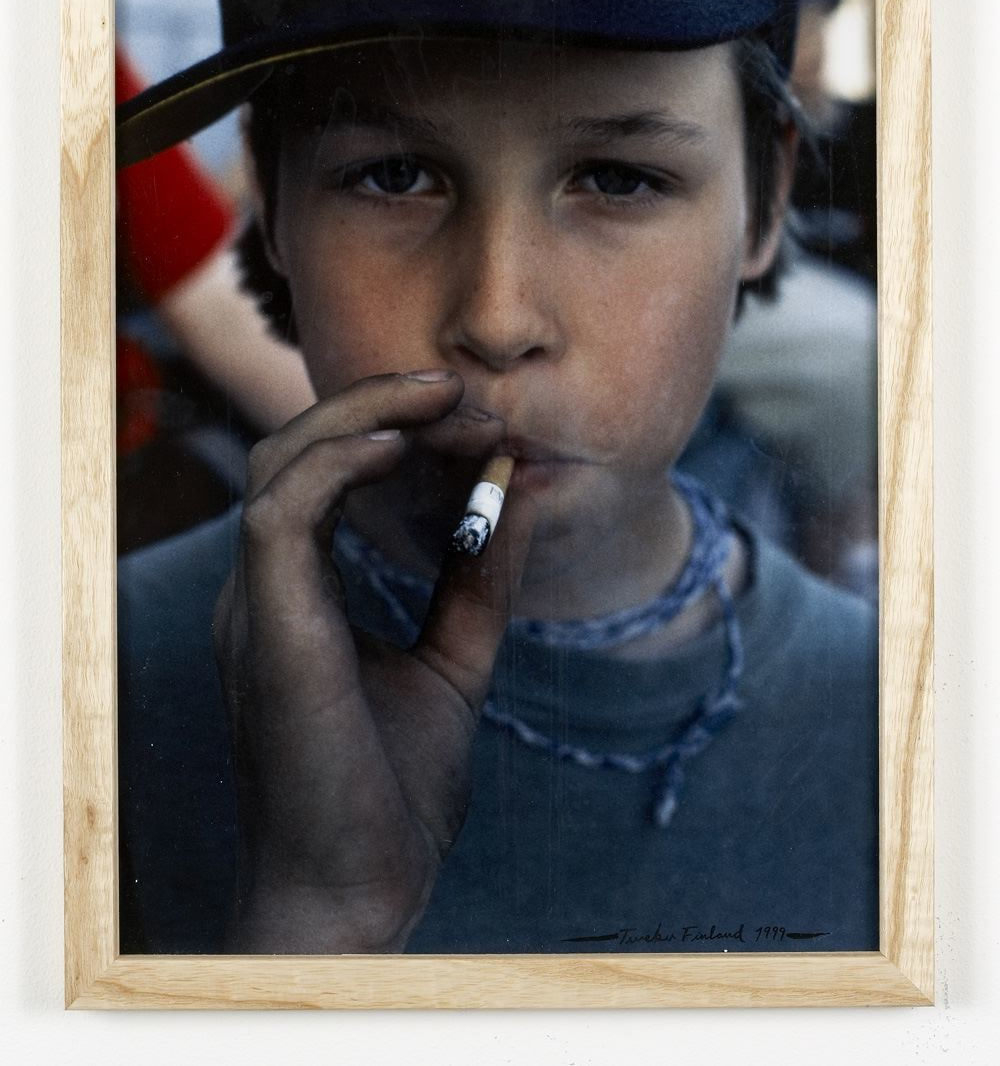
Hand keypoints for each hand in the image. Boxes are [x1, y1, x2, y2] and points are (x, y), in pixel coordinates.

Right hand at [213, 370, 534, 951]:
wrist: (360, 888)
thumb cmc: (393, 791)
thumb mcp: (456, 660)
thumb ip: (480, 578)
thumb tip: (516, 490)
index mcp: (298, 596)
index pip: (329, 477)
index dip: (398, 431)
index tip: (476, 422)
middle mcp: (266, 589)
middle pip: (301, 451)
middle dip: (384, 408)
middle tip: (465, 395)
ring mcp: (256, 603)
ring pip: (284, 462)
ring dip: (365, 415)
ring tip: (445, 400)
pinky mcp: (266, 623)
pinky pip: (284, 510)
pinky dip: (339, 460)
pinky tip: (404, 443)